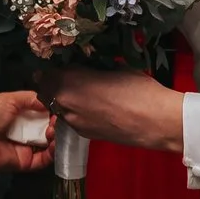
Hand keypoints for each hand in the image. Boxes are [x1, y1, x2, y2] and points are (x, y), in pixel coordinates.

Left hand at [0, 89, 49, 198]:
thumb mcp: (9, 99)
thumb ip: (32, 98)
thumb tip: (51, 102)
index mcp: (19, 116)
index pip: (42, 114)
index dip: (52, 111)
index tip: (60, 109)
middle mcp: (24, 132)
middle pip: (48, 129)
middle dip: (56, 124)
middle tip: (58, 121)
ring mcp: (26, 148)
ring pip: (49, 144)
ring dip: (56, 137)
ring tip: (53, 130)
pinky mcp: (27, 163)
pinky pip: (45, 159)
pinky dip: (53, 152)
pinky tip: (54, 143)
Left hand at [45, 68, 185, 151]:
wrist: (155, 122)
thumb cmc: (138, 88)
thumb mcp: (115, 67)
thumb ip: (93, 66)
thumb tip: (89, 64)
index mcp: (69, 81)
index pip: (44, 72)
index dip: (51, 68)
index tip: (61, 64)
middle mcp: (64, 102)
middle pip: (45, 92)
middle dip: (53, 84)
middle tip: (68, 77)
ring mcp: (72, 121)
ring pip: (57, 107)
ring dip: (64, 99)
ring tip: (83, 93)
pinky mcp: (83, 134)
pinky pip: (71, 119)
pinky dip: (76, 112)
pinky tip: (94, 108)